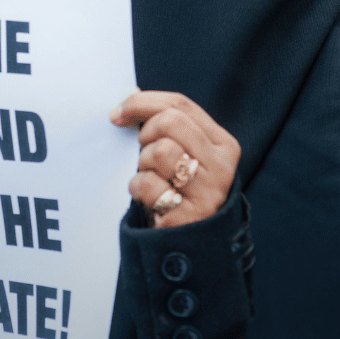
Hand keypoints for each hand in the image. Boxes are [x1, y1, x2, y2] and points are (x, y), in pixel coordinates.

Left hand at [110, 91, 240, 227]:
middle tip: (140, 152)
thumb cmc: (180, 191)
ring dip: (142, 165)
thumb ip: (166, 126)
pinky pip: (148, 184)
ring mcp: (209, 191)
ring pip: (159, 151)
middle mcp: (222, 165)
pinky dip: (138, 189)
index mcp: (222, 144)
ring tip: (151, 179)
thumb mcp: (182, 155)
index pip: (181, 105)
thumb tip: (133, 93)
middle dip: (144, 133)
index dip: (143, 102)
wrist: (191, 245)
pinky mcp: (190, 215)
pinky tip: (148, 199)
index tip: (117, 113)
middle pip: (170, 122)